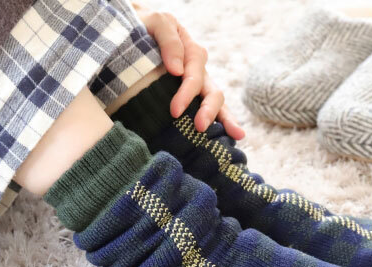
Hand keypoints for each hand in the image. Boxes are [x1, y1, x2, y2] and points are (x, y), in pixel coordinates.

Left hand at [133, 3, 244, 138]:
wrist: (134, 31)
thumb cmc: (146, 26)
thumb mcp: (157, 23)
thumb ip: (169, 41)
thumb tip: (177, 71)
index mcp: (192, 53)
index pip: (194, 77)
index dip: (187, 94)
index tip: (174, 110)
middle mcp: (199, 71)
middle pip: (213, 92)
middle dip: (209, 111)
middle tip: (200, 127)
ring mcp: (198, 85)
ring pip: (217, 102)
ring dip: (225, 120)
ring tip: (236, 135)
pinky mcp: (190, 97)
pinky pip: (209, 110)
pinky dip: (221, 123)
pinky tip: (230, 139)